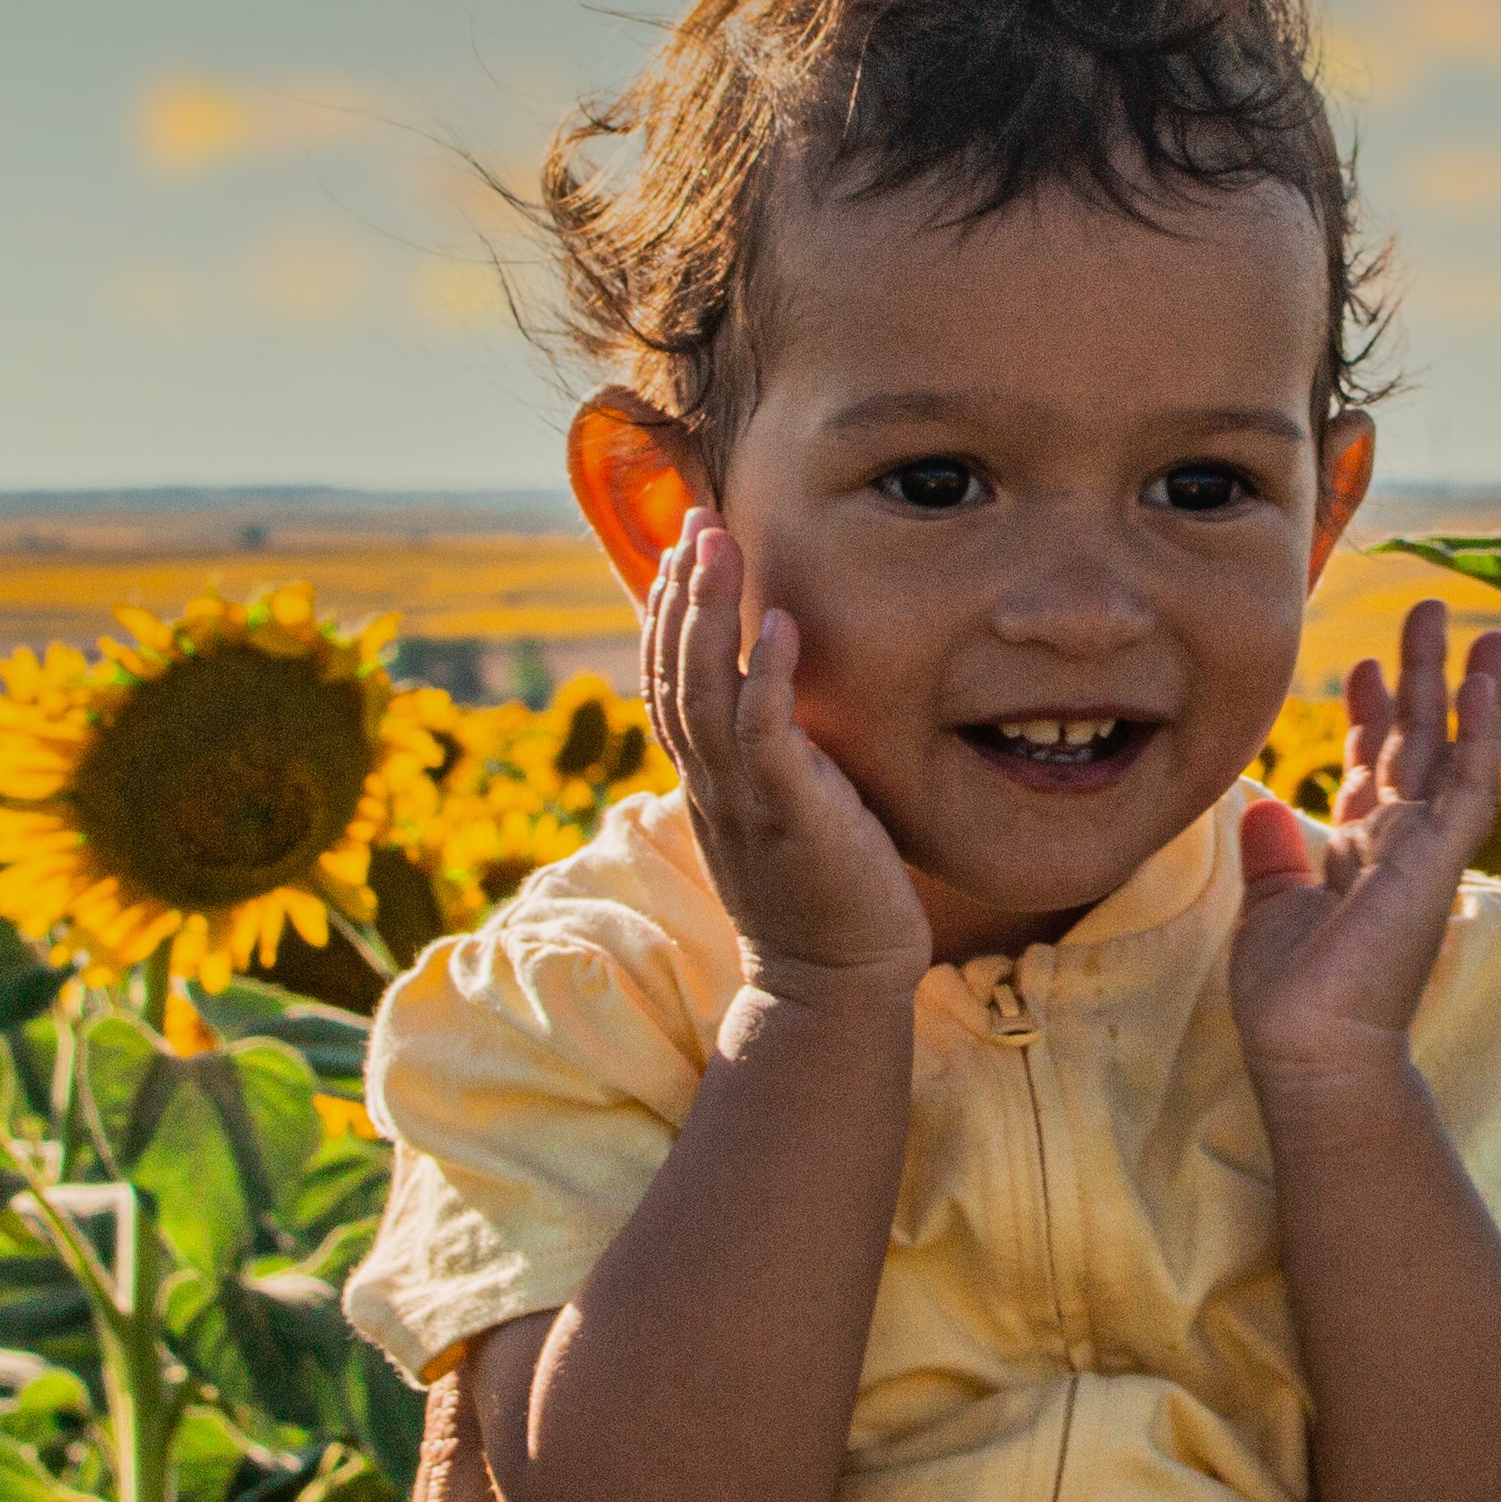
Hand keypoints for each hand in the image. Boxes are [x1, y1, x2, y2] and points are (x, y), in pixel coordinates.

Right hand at [645, 508, 927, 986]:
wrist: (834, 981)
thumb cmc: (825, 893)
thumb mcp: (788, 810)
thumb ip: (777, 757)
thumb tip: (785, 705)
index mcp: (708, 780)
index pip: (668, 683)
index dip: (666, 617)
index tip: (678, 554)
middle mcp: (711, 782)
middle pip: (673, 670)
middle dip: (681, 590)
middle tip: (695, 520)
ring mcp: (742, 799)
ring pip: (703, 690)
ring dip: (708, 612)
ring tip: (718, 544)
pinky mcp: (787, 814)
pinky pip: (764, 734)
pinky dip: (767, 676)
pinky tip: (778, 624)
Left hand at [1229, 600, 1500, 1088]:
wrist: (1311, 1047)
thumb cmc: (1291, 998)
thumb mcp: (1269, 911)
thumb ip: (1274, 856)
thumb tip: (1263, 806)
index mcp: (1357, 857)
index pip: (1370, 769)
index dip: (1369, 715)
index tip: (1364, 664)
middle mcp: (1397, 845)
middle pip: (1415, 743)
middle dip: (1420, 678)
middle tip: (1425, 615)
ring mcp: (1425, 849)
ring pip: (1450, 749)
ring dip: (1461, 686)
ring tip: (1472, 626)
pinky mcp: (1441, 857)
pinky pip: (1470, 780)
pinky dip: (1482, 728)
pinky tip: (1486, 681)